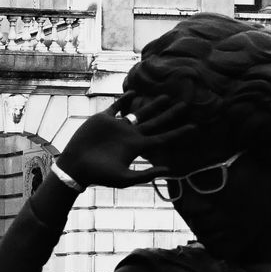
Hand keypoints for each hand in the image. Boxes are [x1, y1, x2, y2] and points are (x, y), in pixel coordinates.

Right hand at [56, 102, 201, 190]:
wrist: (75, 166)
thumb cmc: (99, 175)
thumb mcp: (124, 179)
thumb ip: (146, 175)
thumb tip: (169, 170)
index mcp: (137, 147)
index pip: (163, 138)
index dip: (179, 133)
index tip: (195, 127)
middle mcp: (130, 135)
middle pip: (156, 122)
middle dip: (171, 114)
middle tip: (187, 104)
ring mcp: (118, 126)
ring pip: (139, 112)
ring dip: (153, 105)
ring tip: (166, 96)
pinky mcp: (104, 119)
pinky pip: (117, 107)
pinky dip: (125, 99)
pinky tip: (133, 92)